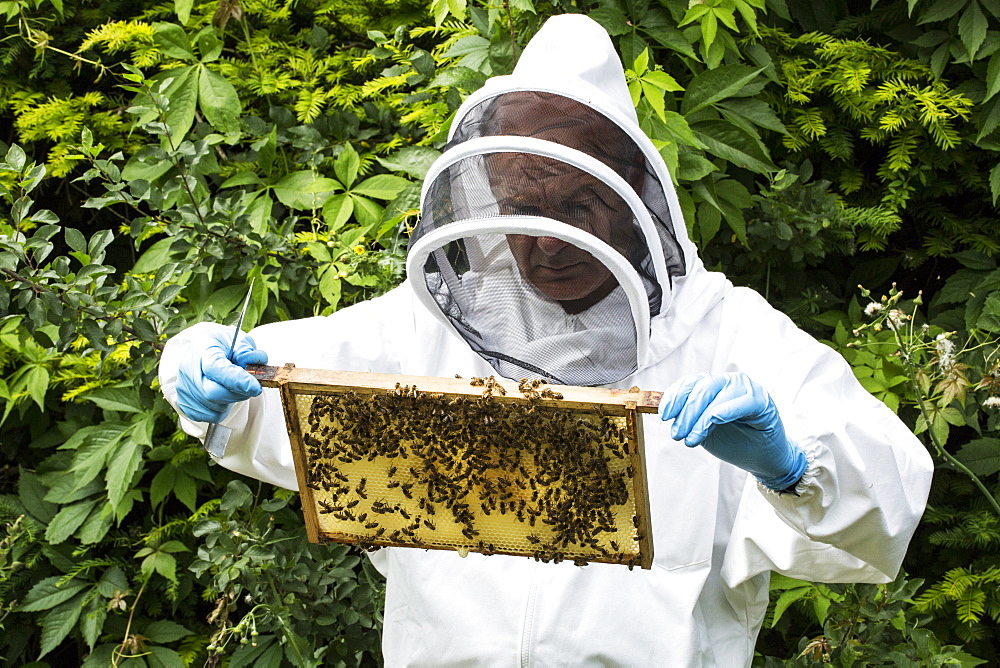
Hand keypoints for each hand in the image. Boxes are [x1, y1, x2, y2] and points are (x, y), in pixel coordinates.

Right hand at [176, 324, 267, 422]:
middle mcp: (189, 369)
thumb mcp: (238, 339)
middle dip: (238, 394)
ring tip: (234, 388)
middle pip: (213, 393)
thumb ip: (247, 351)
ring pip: (213, 407)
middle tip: (250, 388)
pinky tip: (225, 396)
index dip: (238, 380)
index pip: (217, 369)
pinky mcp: (185, 402)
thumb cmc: (222, 345)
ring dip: (231, 401)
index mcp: (203, 350)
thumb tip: (251, 362)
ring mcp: (185, 388)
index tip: (255, 386)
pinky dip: (222, 410)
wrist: (205, 350)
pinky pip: (209, 416)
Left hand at [658, 372, 806, 490]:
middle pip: (701, 387)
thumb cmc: (734, 441)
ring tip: (692, 439)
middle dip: (685, 412)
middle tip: (677, 434)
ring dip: (700, 418)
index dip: (674, 397)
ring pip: (717, 393)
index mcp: (713, 385)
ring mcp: (746, 389)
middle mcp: (729, 382)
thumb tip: (666, 413)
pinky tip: (714, 420)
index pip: (690, 383)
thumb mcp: (703, 429)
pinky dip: (726, 409)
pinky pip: (742, 401)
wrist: (761, 459)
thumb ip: (688, 417)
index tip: (664, 415)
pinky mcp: (762, 401)